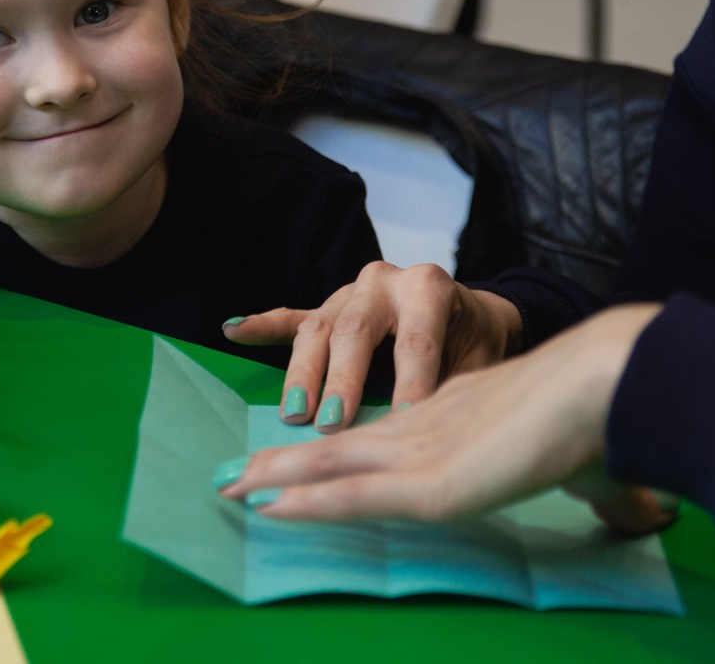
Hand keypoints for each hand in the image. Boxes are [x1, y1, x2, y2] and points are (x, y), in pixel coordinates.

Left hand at [218, 303, 673, 536]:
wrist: (604, 384)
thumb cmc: (606, 418)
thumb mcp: (592, 457)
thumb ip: (605, 486)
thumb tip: (649, 512)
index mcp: (458, 412)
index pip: (384, 433)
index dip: (341, 444)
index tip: (307, 455)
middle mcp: (428, 424)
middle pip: (342, 442)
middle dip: (287, 457)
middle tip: (236, 471)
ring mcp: (423, 451)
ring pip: (331, 464)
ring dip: (277, 477)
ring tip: (230, 488)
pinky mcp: (428, 482)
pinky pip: (351, 494)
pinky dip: (305, 501)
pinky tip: (268, 507)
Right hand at [223, 262, 521, 429]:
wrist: (473, 314)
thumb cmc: (476, 344)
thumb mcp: (481, 363)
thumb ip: (455, 389)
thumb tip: (429, 432)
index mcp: (427, 288)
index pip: (416, 340)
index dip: (409, 383)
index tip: (402, 425)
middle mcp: (384, 281)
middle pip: (354, 330)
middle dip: (342, 379)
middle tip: (331, 423)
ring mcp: (350, 293)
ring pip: (318, 328)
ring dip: (302, 372)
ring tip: (293, 411)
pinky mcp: (328, 308)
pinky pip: (291, 317)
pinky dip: (262, 326)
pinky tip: (232, 330)